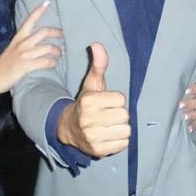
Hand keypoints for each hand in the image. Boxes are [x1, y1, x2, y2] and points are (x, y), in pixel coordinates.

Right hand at [0, 2, 61, 92]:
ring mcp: (24, 54)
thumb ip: (23, 45)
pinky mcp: (27, 66)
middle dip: (56, 32)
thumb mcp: (11, 49)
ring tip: (60, 53)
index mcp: (18, 38)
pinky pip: (45, 62)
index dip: (38, 11)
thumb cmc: (2, 66)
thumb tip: (36, 44)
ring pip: (48, 47)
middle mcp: (22, 44)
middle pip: (44, 31)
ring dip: (57, 50)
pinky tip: (54, 64)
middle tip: (62, 35)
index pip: (29, 21)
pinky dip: (53, 63)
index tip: (47, 3)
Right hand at [57, 42, 129, 157]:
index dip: (117, 100)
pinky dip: (120, 140)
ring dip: (121, 128)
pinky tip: (109, 136)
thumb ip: (98, 64)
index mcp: (88, 101)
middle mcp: (89, 120)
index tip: (107, 103)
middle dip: (120, 114)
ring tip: (110, 126)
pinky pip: (123, 144)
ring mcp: (93, 137)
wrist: (69, 128)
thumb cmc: (86, 103)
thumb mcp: (92, 83)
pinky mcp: (98, 151)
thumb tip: (97, 44)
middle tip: (109, 115)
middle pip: (125, 115)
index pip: (121, 100)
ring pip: (126, 130)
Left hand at [179, 78, 195, 131]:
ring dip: (192, 114)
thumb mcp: (185, 80)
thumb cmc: (182, 87)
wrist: (178, 98)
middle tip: (180, 104)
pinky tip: (189, 128)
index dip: (195, 89)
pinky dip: (193, 125)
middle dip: (191, 103)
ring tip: (184, 116)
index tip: (186, 90)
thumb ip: (193, 75)